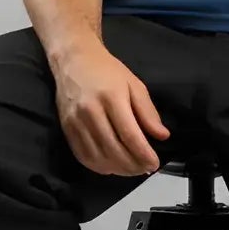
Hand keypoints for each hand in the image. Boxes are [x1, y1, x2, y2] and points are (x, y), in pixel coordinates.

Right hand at [50, 42, 170, 175]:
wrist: (74, 59)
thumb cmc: (107, 71)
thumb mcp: (135, 84)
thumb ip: (148, 112)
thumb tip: (162, 136)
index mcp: (111, 97)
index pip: (130, 135)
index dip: (144, 154)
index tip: (154, 164)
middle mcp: (91, 111)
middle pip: (114, 149)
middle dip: (133, 165)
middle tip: (145, 169)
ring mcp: (75, 121)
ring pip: (98, 156)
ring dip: (118, 169)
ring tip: (131, 170)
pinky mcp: (66, 128)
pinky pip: (83, 155)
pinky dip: (99, 166)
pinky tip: (112, 166)